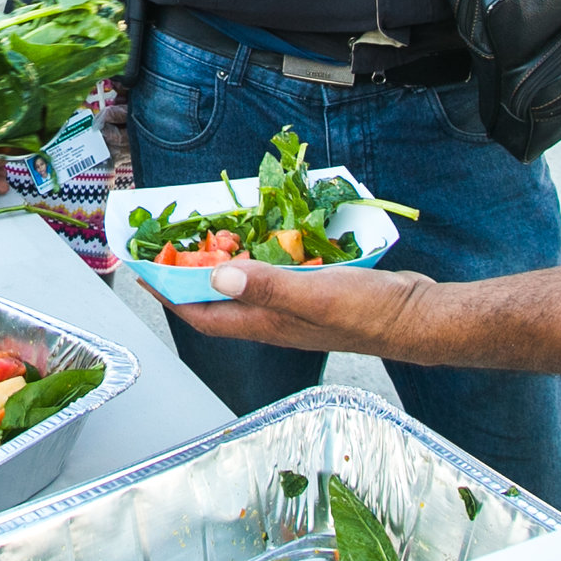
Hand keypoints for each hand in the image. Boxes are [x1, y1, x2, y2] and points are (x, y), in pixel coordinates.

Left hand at [167, 259, 419, 357]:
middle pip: (219, 301)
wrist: (417, 318)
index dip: (169, 295)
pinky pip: (276, 275)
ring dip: (226, 263)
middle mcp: (274, 319)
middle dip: (190, 276)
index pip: (202, 315)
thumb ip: (266, 284)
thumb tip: (217, 274)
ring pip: (248, 286)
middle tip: (172, 246)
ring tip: (210, 236)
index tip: (144, 273)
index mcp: (266, 324)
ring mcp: (296, 308)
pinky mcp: (316, 294)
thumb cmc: (369, 314)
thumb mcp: (314, 294)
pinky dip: (264, 257)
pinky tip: (268, 237)